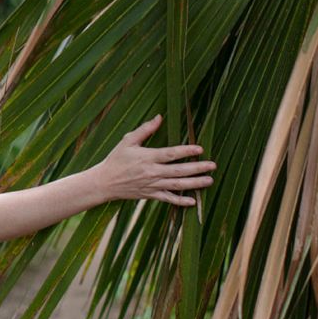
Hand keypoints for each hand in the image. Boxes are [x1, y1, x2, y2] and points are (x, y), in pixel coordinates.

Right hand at [95, 114, 215, 206]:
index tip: (200, 148)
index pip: (171, 154)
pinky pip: (168, 199)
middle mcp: (151, 172)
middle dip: (197, 168)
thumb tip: (159, 117)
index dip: (186, 151)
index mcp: (147, 158)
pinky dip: (180, 202)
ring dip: (194, 184)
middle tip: (213, 165)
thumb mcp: (127, 141)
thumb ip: (145, 130)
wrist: (104, 182)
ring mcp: (151, 185)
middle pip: (178, 171)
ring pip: (177, 186)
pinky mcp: (150, 195)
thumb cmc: (116, 159)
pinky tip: (193, 201)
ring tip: (209, 181)